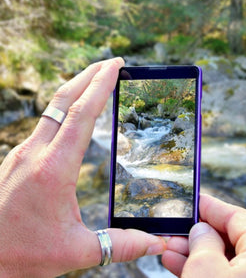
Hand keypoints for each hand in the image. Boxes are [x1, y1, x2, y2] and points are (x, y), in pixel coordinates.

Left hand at [0, 58, 166, 276]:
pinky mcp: (16, 161)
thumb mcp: (76, 252)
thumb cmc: (21, 255)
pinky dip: (64, 110)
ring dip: (76, 90)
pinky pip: (44, 124)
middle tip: (113, 62)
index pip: (81, 115)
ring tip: (97, 82)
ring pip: (51, 110)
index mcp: (53, 169)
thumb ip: (120, 245)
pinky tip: (73, 116)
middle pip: (63, 100)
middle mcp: (35, 154)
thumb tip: (156, 244)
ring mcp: (22, 155)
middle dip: (89, 75)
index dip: (101, 86)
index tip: (117, 66)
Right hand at [162, 194, 245, 277]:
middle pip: (231, 238)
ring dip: (197, 253)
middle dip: (199, 234)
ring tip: (171, 249)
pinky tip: (179, 264)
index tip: (194, 200)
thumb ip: (203, 242)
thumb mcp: (205, 270)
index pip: (237, 217)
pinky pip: (225, 274)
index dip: (212, 207)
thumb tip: (201, 230)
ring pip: (226, 258)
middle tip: (176, 230)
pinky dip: (204, 269)